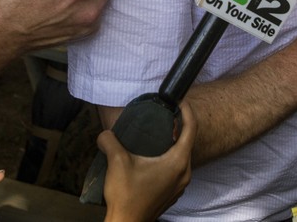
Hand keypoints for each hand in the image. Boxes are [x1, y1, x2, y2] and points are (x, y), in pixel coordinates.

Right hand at [101, 103, 194, 221]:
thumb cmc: (126, 195)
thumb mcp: (117, 161)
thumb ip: (110, 140)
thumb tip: (106, 133)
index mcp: (178, 161)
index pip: (191, 128)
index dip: (186, 110)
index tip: (179, 100)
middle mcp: (184, 173)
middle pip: (188, 141)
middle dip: (178, 125)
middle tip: (165, 114)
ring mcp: (180, 185)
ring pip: (182, 156)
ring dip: (173, 143)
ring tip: (158, 134)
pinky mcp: (172, 193)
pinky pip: (177, 168)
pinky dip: (169, 157)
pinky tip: (153, 156)